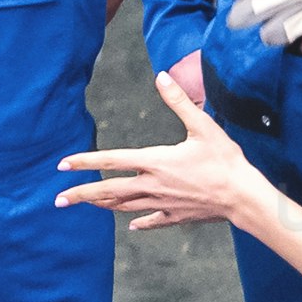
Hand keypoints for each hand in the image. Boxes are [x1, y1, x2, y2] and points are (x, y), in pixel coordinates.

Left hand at [60, 57, 301, 242]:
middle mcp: (153, 185)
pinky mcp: (177, 216)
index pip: (111, 161)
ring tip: (89, 205)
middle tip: (59, 200)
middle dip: (81, 195)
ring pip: (126, 206)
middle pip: (109, 191)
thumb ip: (178, 101)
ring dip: (104, 206)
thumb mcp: (203, 126)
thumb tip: (162, 76)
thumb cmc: (225, 161)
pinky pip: (153, 220)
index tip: (62, 165)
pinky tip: (133, 225)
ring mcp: (163, 203)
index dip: (84, 162)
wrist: (243, 196)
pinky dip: (140, 222)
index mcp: (155, 162)